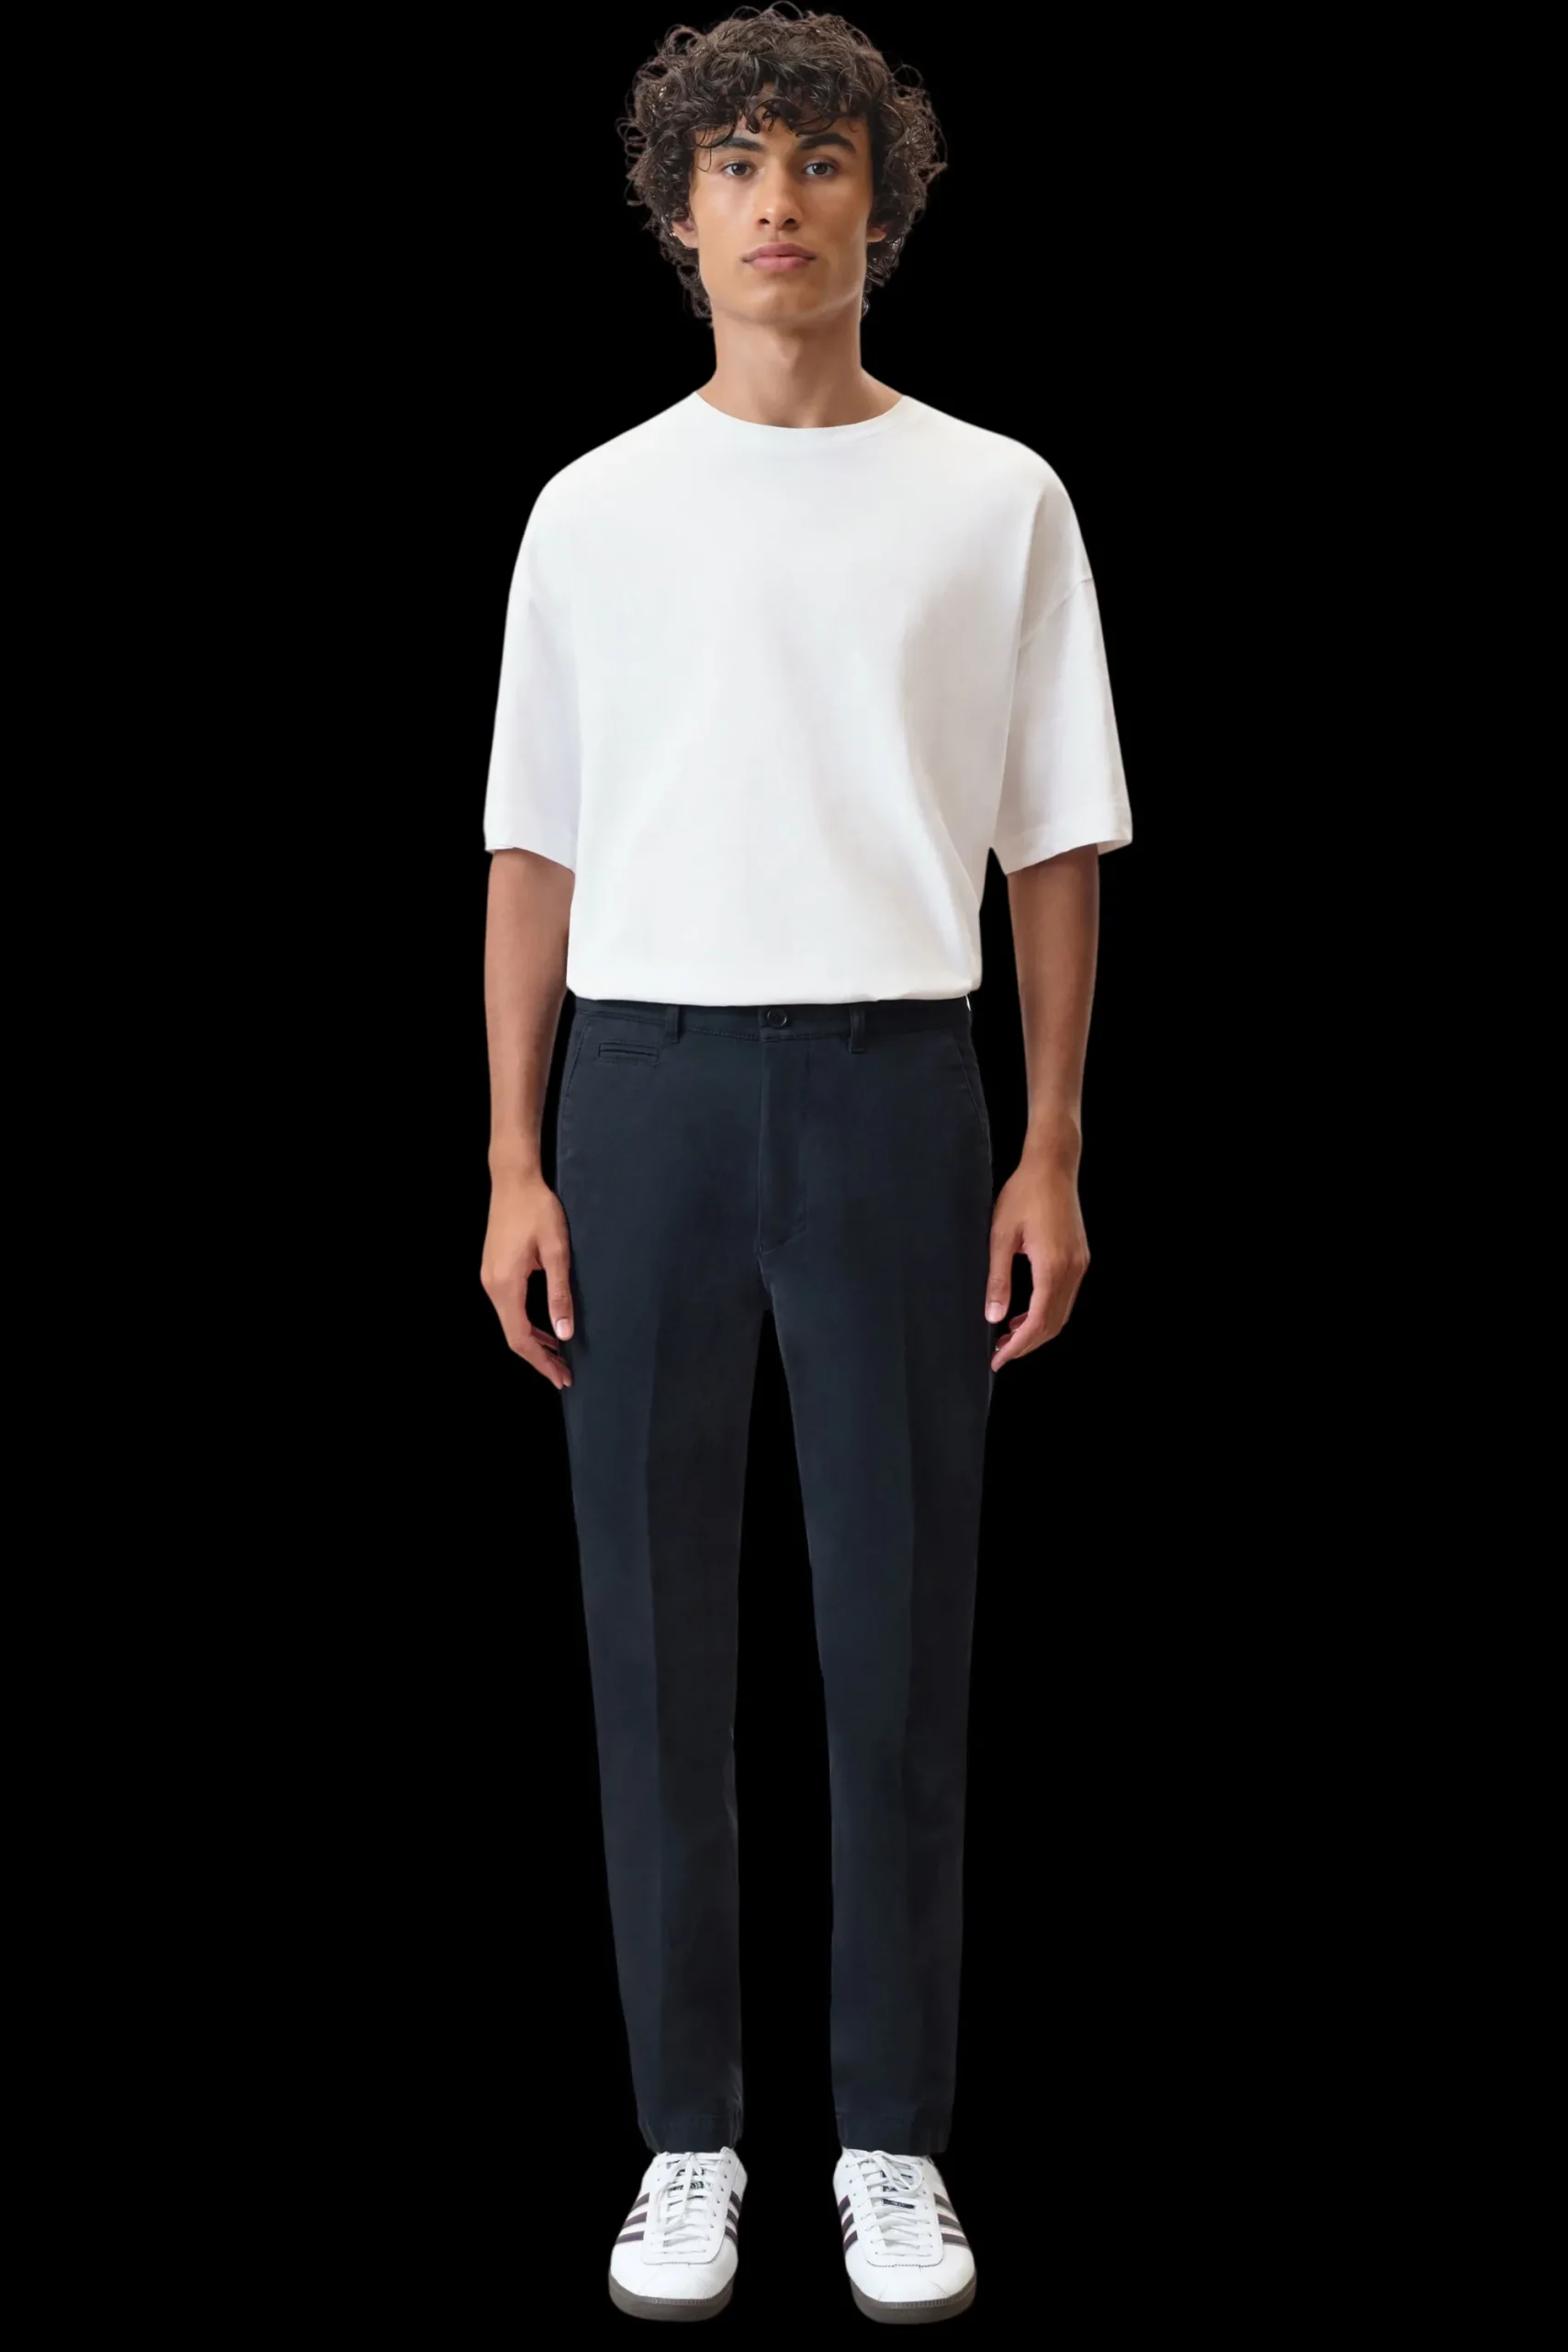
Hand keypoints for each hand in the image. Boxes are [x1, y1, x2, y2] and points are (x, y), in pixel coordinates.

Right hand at [480, 1170, 575, 1388]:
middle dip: (539, 1358)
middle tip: (564, 1374)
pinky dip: (526, 1324)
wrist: (513, 1179)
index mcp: (505, 1285)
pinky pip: (509, 1308)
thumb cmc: (537, 1209)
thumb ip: (560, 1294)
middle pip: (513, 1336)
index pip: (520, 1338)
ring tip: (558, 1356)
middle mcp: (491, 1286)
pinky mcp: (493, 1270)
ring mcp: (489, 1278)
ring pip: (510, 1323)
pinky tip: (544, 1328)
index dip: (541, 1362)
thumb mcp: (557, 1251)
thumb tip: (565, 1334)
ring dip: (533, 1342)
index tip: (562, 1378)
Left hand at [984, 1155, 1089, 1368]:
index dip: (1018, 1346)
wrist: (1052, 1166)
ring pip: (1062, 1313)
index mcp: (1052, 1268)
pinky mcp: (1080, 1258)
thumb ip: (998, 1280)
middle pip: (1053, 1324)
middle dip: (1027, 1344)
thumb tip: (993, 1316)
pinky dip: (1047, 1312)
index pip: (1038, 1323)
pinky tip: (1025, 1312)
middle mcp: (1072, 1270)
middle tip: (1000, 1353)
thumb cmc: (1024, 1195)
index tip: (998, 1359)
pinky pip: (1066, 1296)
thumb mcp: (1001, 1237)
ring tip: (1008, 1336)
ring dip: (1037, 1330)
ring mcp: (1080, 1265)